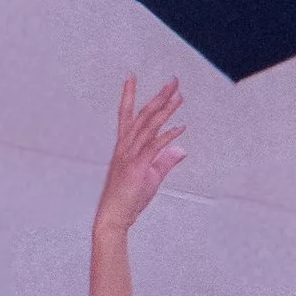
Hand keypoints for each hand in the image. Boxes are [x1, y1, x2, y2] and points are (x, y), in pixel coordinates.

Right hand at [94, 76, 185, 237]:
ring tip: (180, 96)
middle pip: (142, 116)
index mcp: (125, 147)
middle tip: (172, 81)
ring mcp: (130, 156)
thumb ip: (165, 161)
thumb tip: (181, 150)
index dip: (129, 96)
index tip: (131, 78)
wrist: (114, 217)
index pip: (127, 116)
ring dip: (166, 110)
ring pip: (149, 127)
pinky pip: (154, 147)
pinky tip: (180, 127)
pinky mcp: (137, 168)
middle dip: (158, 97)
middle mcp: (125, 147)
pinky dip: (167, 136)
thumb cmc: (128, 198)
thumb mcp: (152, 177)